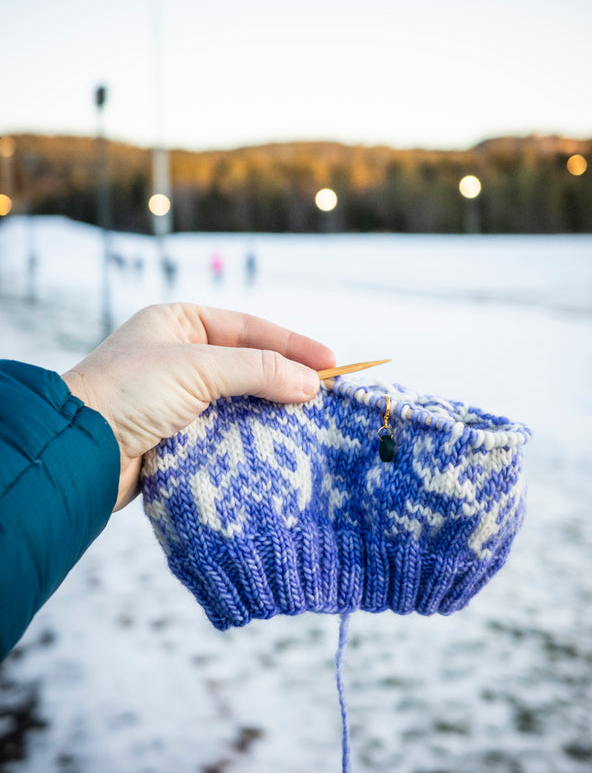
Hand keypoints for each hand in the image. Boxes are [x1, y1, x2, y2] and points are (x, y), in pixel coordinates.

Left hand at [62, 303, 335, 509]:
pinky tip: (275, 443)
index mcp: (179, 322)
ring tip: (309, 420)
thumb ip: (257, 370)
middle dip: (285, 378)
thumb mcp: (197, 368)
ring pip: (238, 400)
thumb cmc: (129, 391)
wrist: (78, 450)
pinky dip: (250, 436)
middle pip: (247, 363)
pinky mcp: (176, 433)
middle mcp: (179, 355)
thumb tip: (312, 383)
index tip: (332, 362)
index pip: (249, 328)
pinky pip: (224, 430)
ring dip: (270, 410)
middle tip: (327, 393)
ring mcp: (177, 396)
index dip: (292, 344)